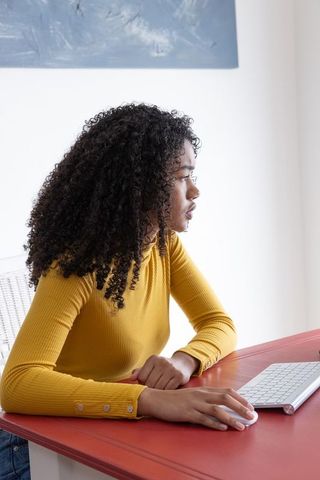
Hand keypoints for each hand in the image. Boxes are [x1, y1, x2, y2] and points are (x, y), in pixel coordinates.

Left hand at [129, 352, 198, 388]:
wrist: (183, 364)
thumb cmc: (163, 367)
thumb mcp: (152, 366)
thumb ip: (140, 371)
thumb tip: (131, 378)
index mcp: (153, 359)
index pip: (141, 377)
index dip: (142, 384)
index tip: (147, 384)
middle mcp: (162, 362)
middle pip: (150, 383)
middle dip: (150, 389)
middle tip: (154, 390)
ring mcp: (171, 369)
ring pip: (159, 387)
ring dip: (158, 392)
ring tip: (160, 391)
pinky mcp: (179, 376)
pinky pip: (169, 389)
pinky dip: (167, 392)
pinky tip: (167, 390)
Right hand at [138, 387, 254, 430]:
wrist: (157, 399)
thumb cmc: (176, 399)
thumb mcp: (193, 395)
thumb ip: (207, 398)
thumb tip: (223, 406)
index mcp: (204, 390)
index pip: (227, 391)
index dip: (240, 398)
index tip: (250, 405)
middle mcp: (201, 395)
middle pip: (225, 398)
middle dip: (241, 407)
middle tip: (251, 416)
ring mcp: (194, 404)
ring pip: (217, 410)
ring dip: (231, 418)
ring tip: (241, 426)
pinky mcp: (187, 413)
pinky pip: (203, 419)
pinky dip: (214, 423)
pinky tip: (223, 428)